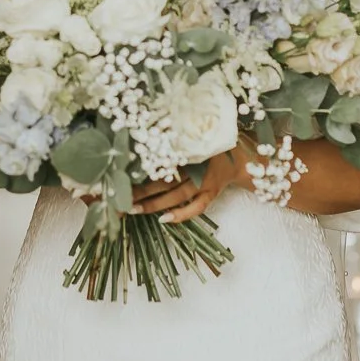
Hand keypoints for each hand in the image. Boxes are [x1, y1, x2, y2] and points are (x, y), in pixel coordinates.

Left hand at [131, 147, 245, 224]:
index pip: (157, 163)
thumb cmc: (209, 147)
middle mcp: (193, 167)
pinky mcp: (211, 193)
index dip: (138, 170)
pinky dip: (181, 214)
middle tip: (120, 197)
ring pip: (175, 195)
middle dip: (140, 191)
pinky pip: (196, 207)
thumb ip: (172, 144)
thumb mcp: (191, 140)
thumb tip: (141, 145)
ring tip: (134, 209)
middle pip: (163, 180)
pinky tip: (165, 220)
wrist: (240, 157)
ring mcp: (203, 182)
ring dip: (154, 204)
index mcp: (186, 151)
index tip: (119, 175)